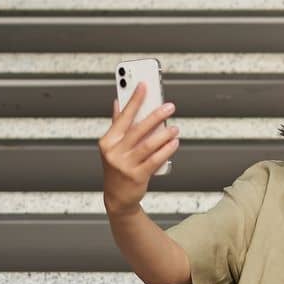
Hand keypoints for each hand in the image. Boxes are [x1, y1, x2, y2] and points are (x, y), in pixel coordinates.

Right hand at [99, 81, 178, 214]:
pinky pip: (155, 160)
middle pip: (137, 129)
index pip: (123, 116)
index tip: (145, 86)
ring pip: (148, 145)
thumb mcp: (113, 147)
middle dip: (155, 115)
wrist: (117, 197)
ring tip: (175, 127)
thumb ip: (117, 125)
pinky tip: (174, 143)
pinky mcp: (137, 176)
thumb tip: (118, 103)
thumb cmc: (117, 169)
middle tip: (169, 106)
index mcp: (108, 141)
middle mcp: (115, 152)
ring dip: (164, 134)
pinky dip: (166, 150)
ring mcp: (125, 165)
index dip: (134, 100)